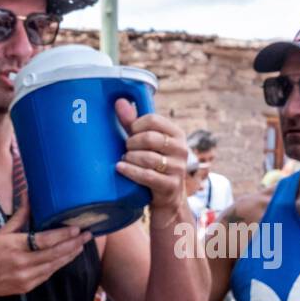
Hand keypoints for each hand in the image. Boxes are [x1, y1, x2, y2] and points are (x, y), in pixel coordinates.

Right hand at [0, 200, 92, 300]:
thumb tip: (28, 195)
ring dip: (70, 255)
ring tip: (81, 245)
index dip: (63, 235)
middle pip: (55, 254)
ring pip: (55, 266)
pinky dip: (58, 265)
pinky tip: (66, 257)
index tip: (77, 229)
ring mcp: (26, 277)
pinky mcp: (27, 287)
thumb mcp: (0, 232)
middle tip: (88, 235)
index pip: (45, 241)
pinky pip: (48, 275)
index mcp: (15, 247)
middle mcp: (22, 263)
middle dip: (73, 244)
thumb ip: (19, 216)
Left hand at [114, 100, 188, 219]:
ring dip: (130, 158)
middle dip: (132, 143)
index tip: (129, 132)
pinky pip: (147, 176)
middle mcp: (180, 149)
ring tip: (124, 159)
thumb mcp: (145, 144)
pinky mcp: (170, 186)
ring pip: (148, 158)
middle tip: (125, 148)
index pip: (154, 120)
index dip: (136, 124)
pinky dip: (130, 171)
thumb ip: (132, 124)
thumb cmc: (153, 165)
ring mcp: (177, 168)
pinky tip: (120, 168)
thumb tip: (119, 101)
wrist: (167, 198)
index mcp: (176, 134)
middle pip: (150, 138)